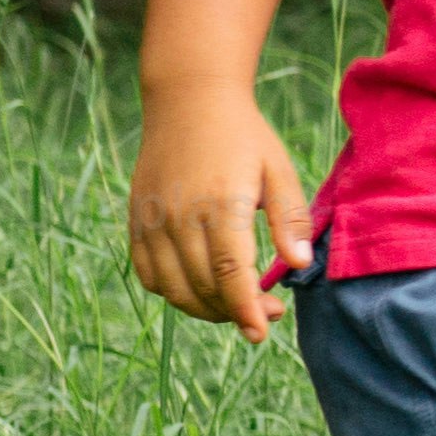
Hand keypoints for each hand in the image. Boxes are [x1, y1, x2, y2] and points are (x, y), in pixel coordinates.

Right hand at [127, 83, 315, 337]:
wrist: (189, 101)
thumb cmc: (245, 136)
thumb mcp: (278, 171)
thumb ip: (289, 220)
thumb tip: (299, 265)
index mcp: (221, 205)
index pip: (231, 274)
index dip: (246, 310)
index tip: (262, 334)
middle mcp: (179, 217)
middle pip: (202, 288)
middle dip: (235, 312)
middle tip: (267, 311)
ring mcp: (152, 220)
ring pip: (173, 288)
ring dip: (205, 308)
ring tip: (237, 303)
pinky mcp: (136, 220)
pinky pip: (148, 274)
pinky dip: (173, 292)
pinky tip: (201, 286)